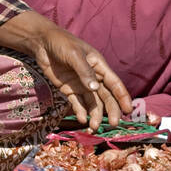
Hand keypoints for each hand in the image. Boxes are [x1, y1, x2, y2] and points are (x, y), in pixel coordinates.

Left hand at [0, 11, 131, 128]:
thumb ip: (84, 72)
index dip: (123, 97)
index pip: (114, 83)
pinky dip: (80, 112)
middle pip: (106, 97)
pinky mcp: (69, 90)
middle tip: (113, 124)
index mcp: (99, 66)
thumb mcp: (74, 55)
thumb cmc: (62, 43)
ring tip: (94, 127)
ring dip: (95, 115)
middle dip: (111, 110)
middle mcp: (93, 77)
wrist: (42, 43)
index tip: (128, 110)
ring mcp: (81, 85)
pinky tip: (82, 120)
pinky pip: (77, 103)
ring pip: (93, 103)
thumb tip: (95, 88)